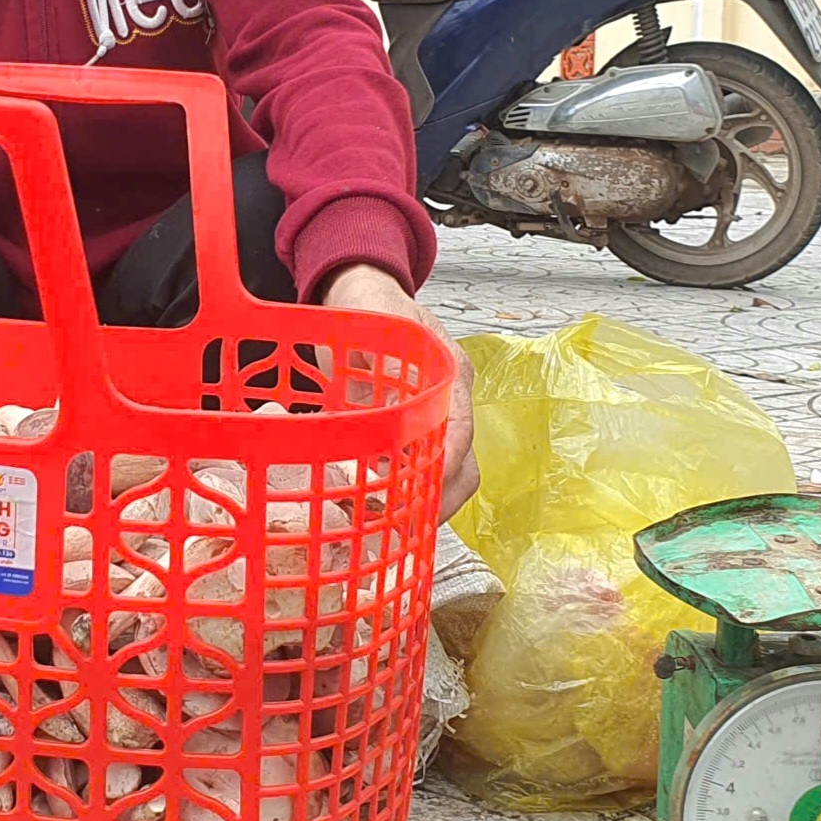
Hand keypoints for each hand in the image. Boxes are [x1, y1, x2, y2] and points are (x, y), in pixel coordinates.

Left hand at [319, 263, 477, 522]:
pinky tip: (365, 507)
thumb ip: (379, 346)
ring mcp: (431, 421)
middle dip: (437, 501)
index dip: (446, 466)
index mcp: (449, 372)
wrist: (358, 295)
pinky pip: (413, 473)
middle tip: (402, 526)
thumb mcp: (372, 315)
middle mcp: (449, 402)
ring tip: (381, 522)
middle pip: (462, 466)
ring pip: (442, 476)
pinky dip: (397, 495)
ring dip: (418, 504)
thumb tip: (380, 391)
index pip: (461, 428)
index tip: (423, 495)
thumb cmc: (368, 302)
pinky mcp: (407, 433)